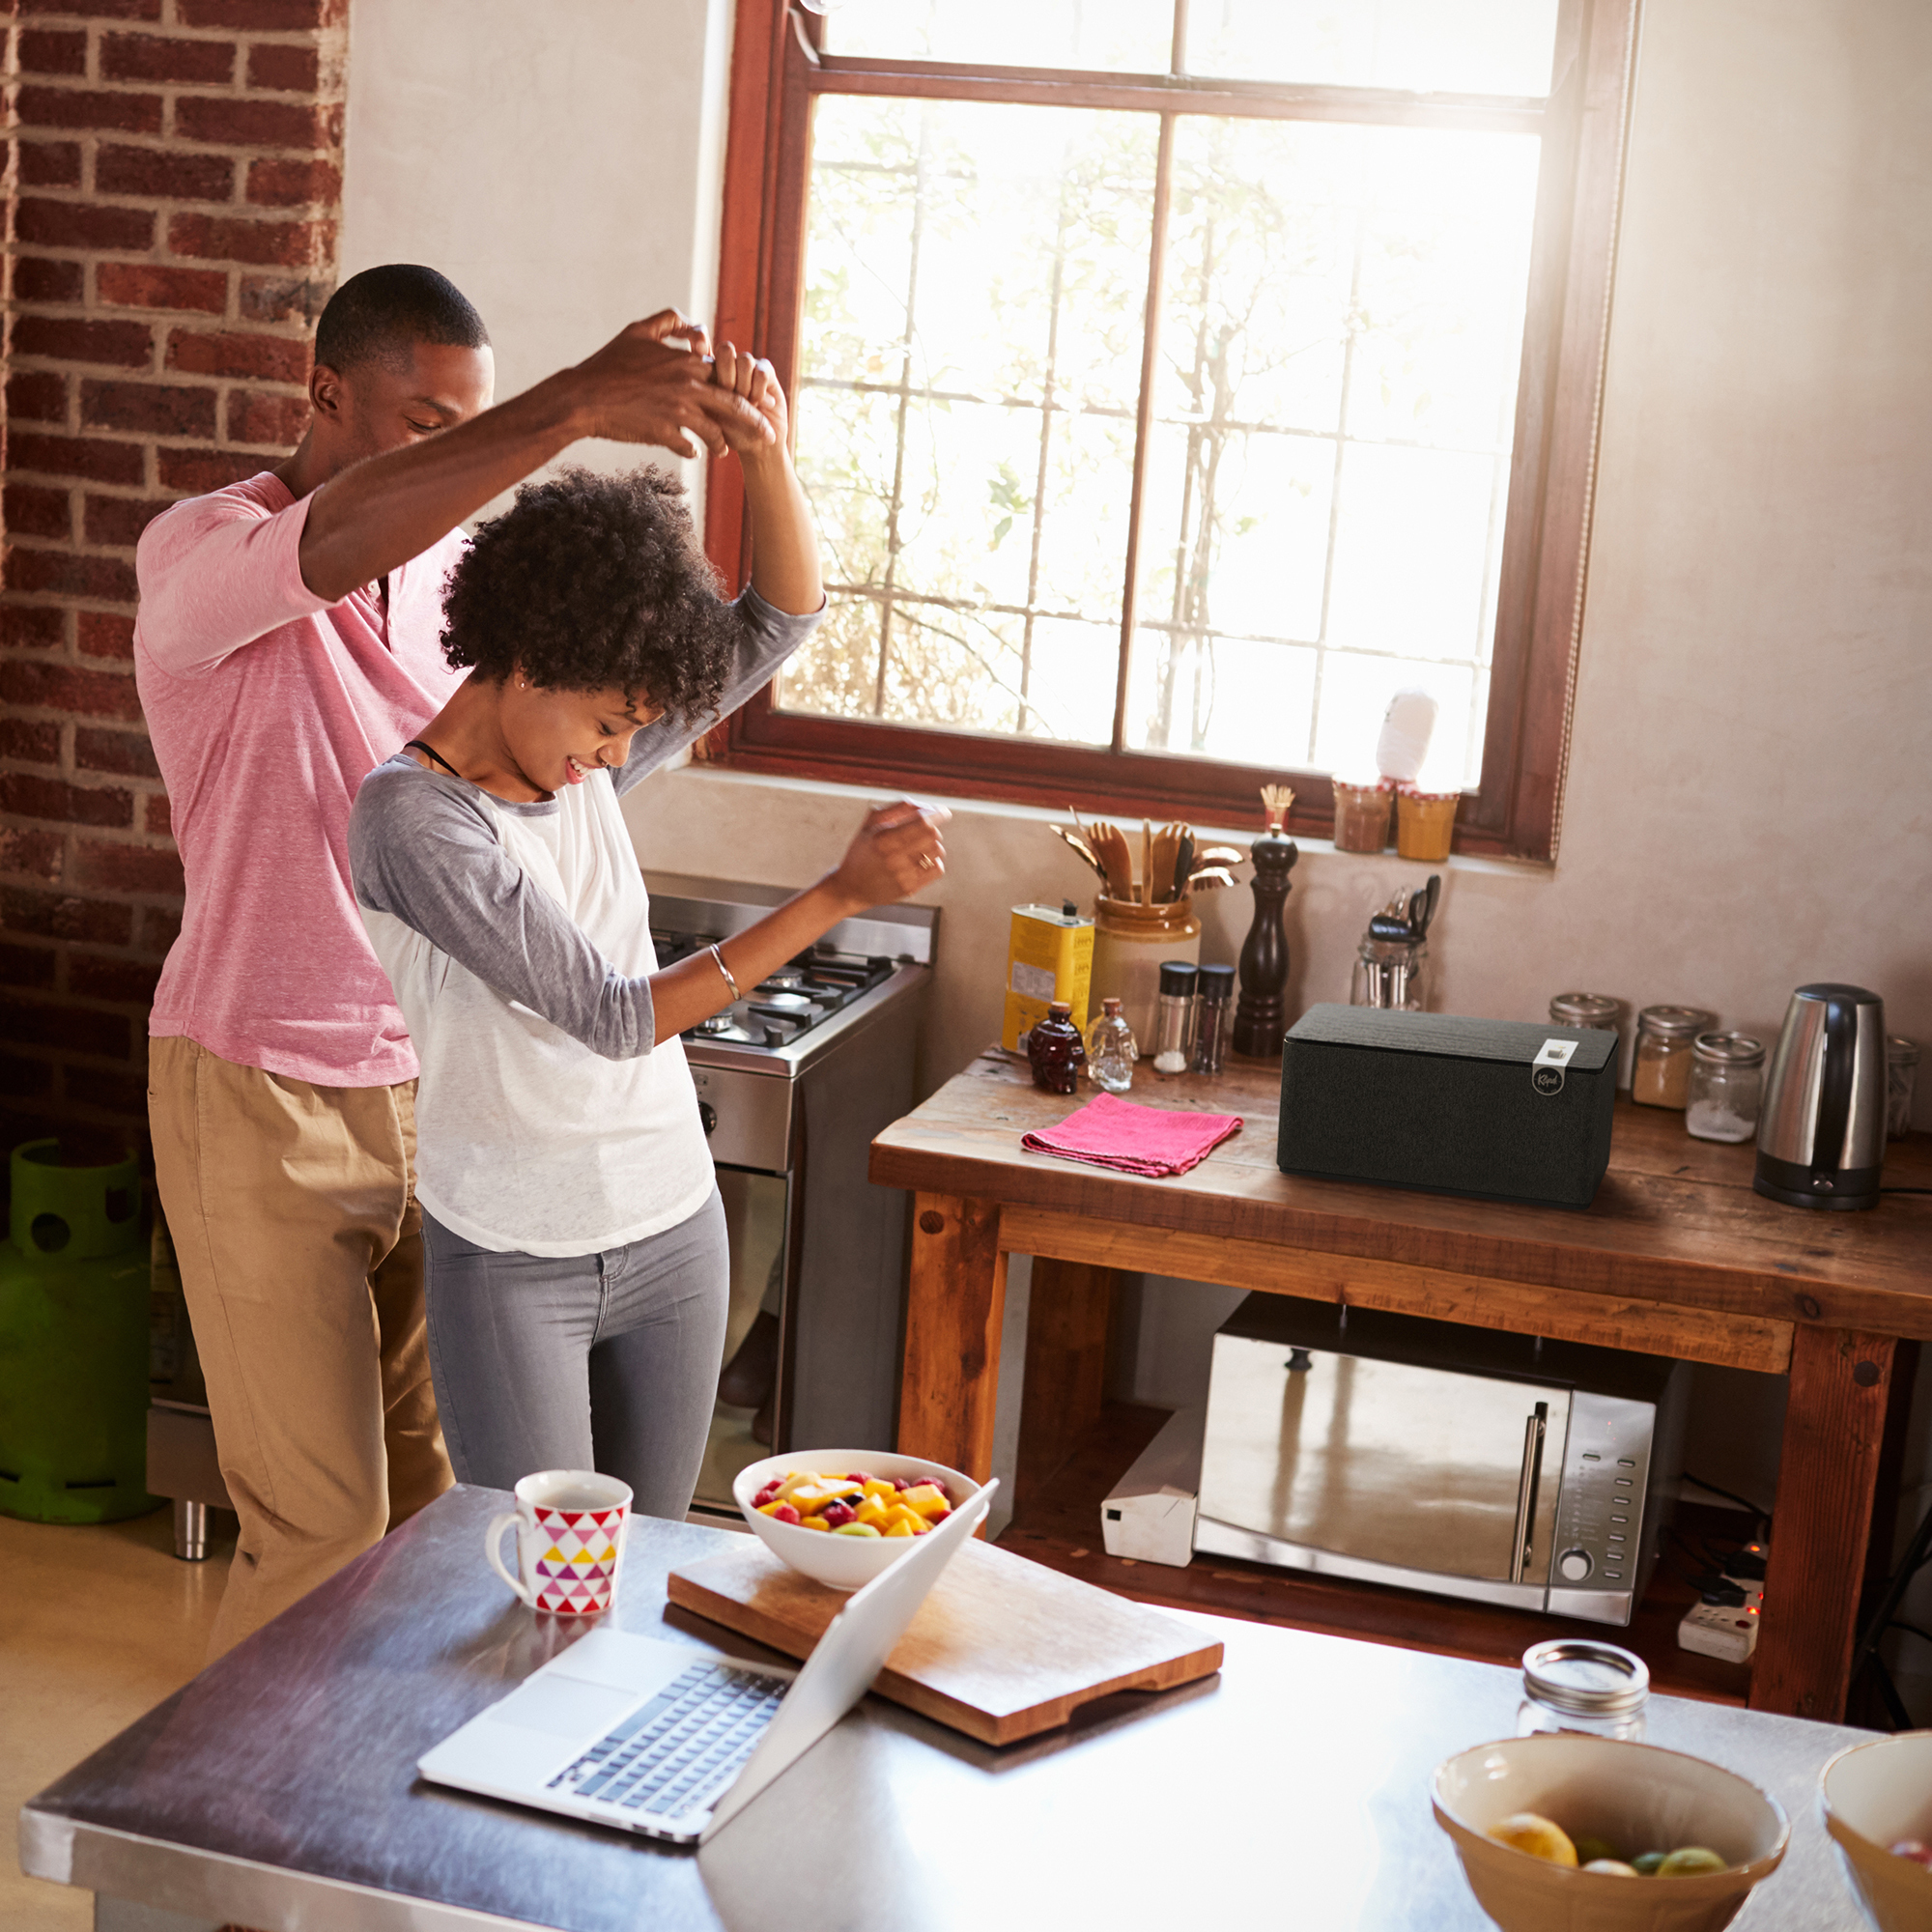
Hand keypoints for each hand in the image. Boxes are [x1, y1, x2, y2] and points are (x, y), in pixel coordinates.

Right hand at [567, 310, 773, 458]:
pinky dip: (694, 451)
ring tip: (724, 450)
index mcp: (686, 362)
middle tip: (769, 436)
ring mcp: (677, 412)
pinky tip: (694, 453)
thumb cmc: (608, 364)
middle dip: (756, 423)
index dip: (744, 389)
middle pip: (735, 406)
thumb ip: (668, 322)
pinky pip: (689, 447)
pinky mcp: (664, 433)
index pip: (728, 377)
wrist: (583, 397)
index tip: (756, 401)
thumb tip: (691, 321)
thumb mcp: (637, 332)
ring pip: (716, 432)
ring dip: (723, 443)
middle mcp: (688, 386)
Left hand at [709, 340, 790, 456]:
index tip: (699, 352)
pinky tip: (761, 404)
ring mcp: (748, 367)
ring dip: (745, 386)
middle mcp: (729, 364)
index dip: (701, 344)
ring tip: (747, 405)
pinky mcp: (766, 371)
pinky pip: (762, 372)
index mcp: (709, 371)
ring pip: (745, 360)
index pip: (704, 349)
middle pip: (726, 349)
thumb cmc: (729, 435)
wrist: (758, 446)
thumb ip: (700, 398)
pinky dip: (759, 391)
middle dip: (728, 375)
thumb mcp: (708, 418)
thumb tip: (691, 380)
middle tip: (729, 395)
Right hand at [828, 801, 948, 910]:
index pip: (922, 823)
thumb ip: (897, 808)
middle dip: (932, 829)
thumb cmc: (862, 851)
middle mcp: (894, 857)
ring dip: (933, 845)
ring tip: (918, 847)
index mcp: (883, 838)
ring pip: (938, 851)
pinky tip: (922, 861)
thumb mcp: (871, 824)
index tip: (944, 812)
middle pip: (933, 835)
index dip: (938, 814)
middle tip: (923, 831)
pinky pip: (938, 869)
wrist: (851, 888)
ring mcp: (903, 875)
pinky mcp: (910, 888)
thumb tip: (926, 807)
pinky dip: (935, 861)